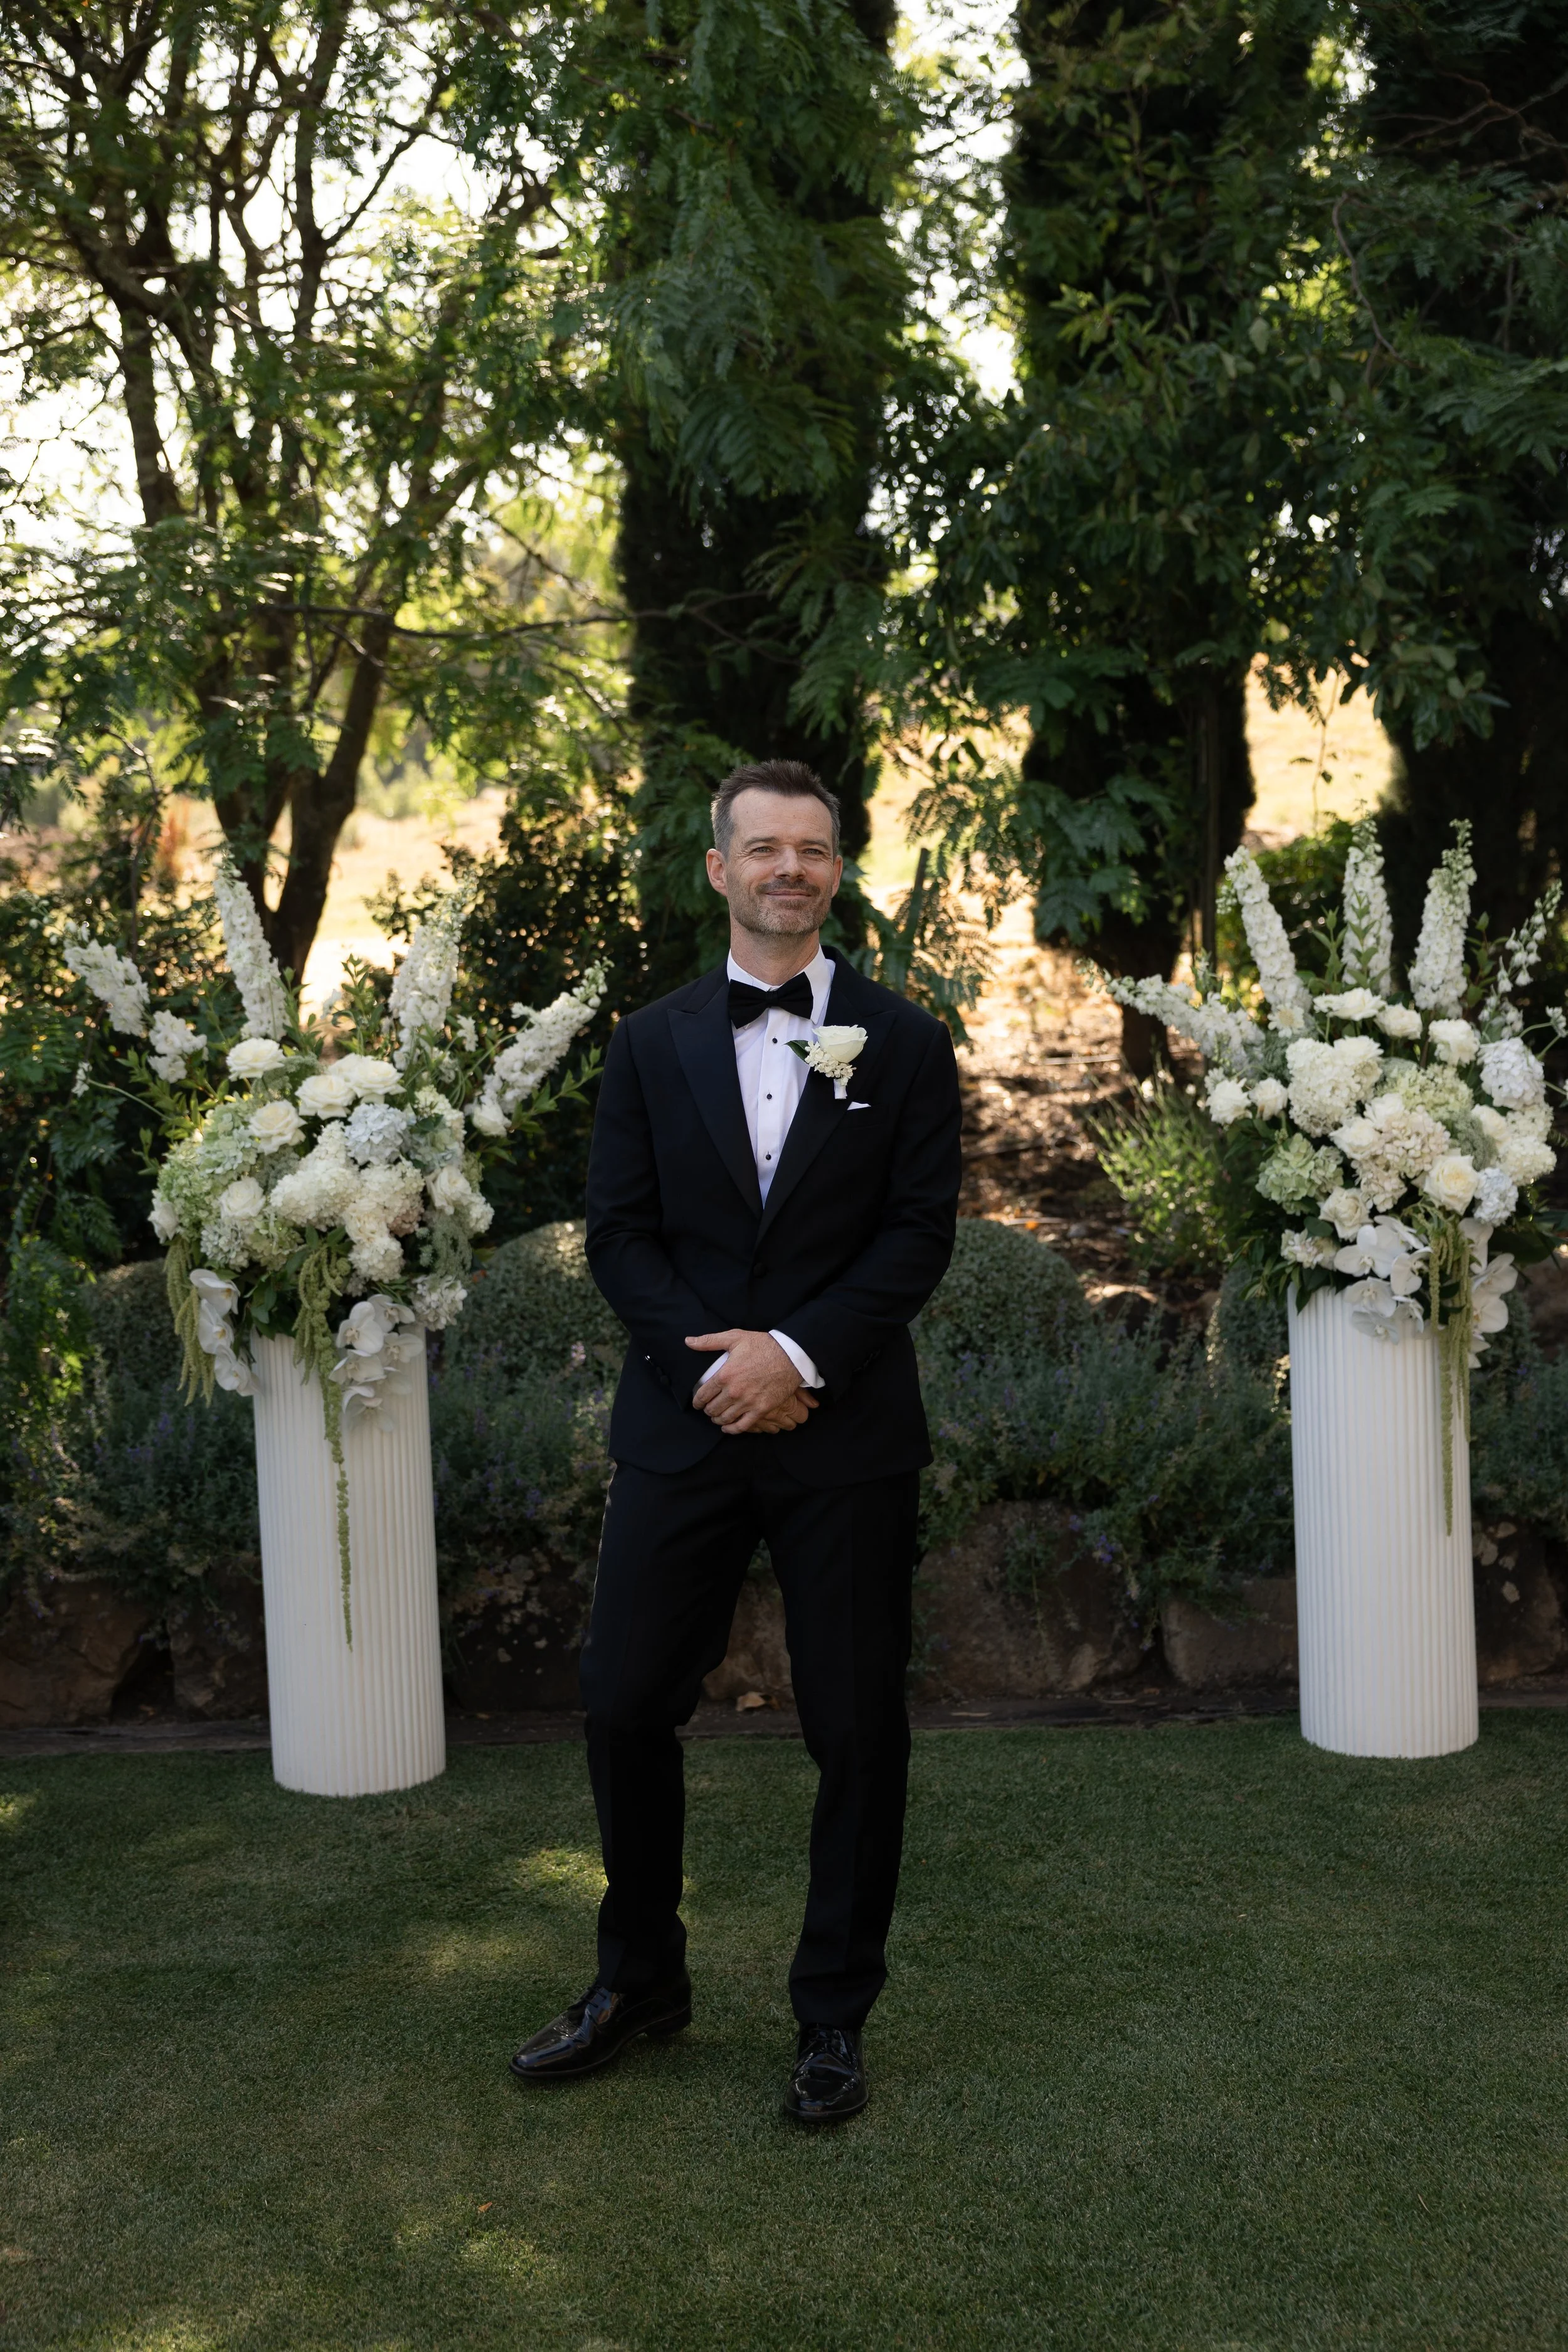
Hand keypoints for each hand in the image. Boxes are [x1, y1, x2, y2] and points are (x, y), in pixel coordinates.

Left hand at [686, 1328, 819, 1435]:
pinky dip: (732, 1429)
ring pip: (725, 1418)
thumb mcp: (735, 1337)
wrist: (791, 1356)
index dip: (697, 1401)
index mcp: (725, 1375)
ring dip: (717, 1419)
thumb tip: (689, 1342)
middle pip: (712, 1409)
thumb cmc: (763, 1345)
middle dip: (707, 1410)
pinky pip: (742, 1426)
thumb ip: (709, 1341)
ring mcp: (748, 1402)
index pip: (703, 1395)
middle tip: (707, 1409)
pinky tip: (727, 1427)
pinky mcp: (761, 1410)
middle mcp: (734, 1392)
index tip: (697, 1403)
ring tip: (716, 1417)